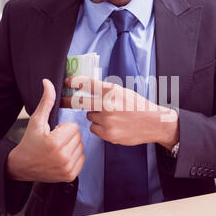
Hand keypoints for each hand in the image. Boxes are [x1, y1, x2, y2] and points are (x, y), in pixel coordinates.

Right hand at [6, 79, 84, 182]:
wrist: (22, 166)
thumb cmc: (29, 142)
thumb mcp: (36, 120)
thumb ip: (46, 102)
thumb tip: (48, 82)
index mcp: (55, 143)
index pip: (73, 127)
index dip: (63, 128)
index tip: (52, 134)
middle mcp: (63, 157)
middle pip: (78, 136)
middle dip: (68, 136)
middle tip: (54, 142)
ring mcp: (67, 168)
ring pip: (81, 147)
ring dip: (72, 146)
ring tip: (57, 150)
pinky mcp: (70, 176)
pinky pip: (82, 158)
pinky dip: (74, 156)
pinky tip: (62, 157)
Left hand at [60, 76, 178, 148]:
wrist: (154, 122)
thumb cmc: (138, 106)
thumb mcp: (123, 92)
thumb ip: (106, 91)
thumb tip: (86, 88)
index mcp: (112, 91)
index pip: (87, 83)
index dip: (74, 82)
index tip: (66, 82)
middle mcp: (108, 105)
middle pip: (80, 103)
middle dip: (68, 101)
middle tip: (61, 101)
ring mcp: (108, 120)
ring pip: (90, 116)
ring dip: (95, 115)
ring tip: (111, 116)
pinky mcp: (109, 134)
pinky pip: (94, 128)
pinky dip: (100, 127)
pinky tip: (112, 125)